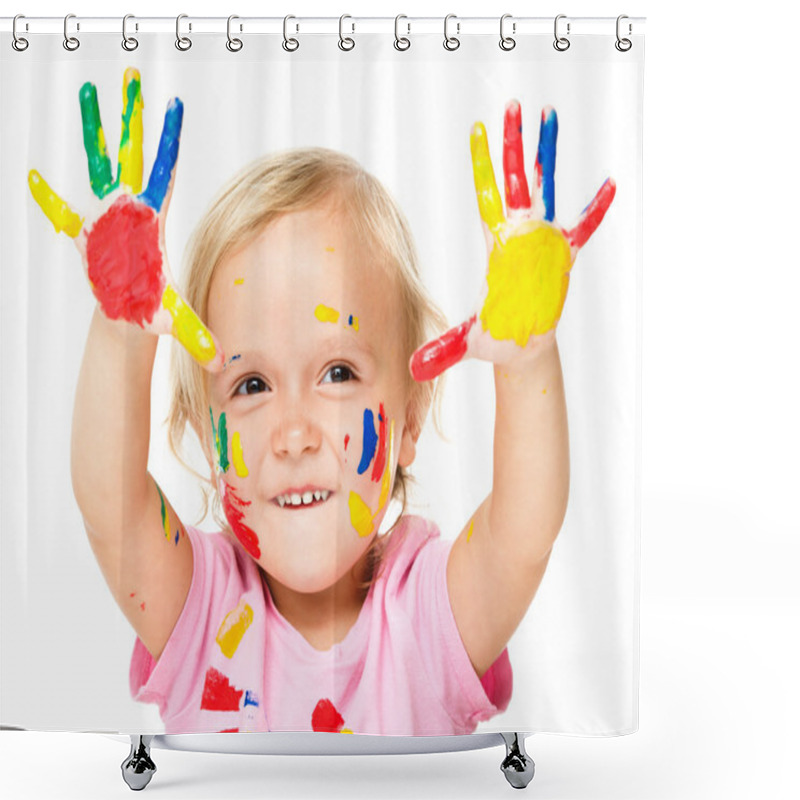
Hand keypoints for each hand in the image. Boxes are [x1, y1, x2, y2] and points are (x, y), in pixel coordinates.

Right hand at [28, 67, 223, 370]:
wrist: (127, 314)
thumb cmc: (152, 311)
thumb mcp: (174, 321)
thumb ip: (196, 335)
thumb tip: (218, 359)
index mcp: (151, 220)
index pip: (163, 174)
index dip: (169, 142)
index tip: (176, 108)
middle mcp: (129, 210)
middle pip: (130, 154)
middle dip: (131, 117)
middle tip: (133, 77)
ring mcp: (105, 216)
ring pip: (96, 163)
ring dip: (93, 130)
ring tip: (88, 92)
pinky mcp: (83, 231)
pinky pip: (60, 209)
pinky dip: (47, 196)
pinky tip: (34, 175)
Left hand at [410, 101, 615, 380]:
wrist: (524, 346)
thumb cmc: (496, 340)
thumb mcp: (469, 343)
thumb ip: (442, 351)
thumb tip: (412, 368)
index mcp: (497, 244)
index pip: (487, 196)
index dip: (483, 164)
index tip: (476, 129)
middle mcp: (519, 234)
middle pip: (518, 180)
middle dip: (515, 144)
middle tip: (514, 105)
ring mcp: (543, 241)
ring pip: (548, 188)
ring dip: (550, 154)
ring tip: (551, 117)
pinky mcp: (564, 255)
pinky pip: (584, 227)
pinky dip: (596, 209)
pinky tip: (608, 184)